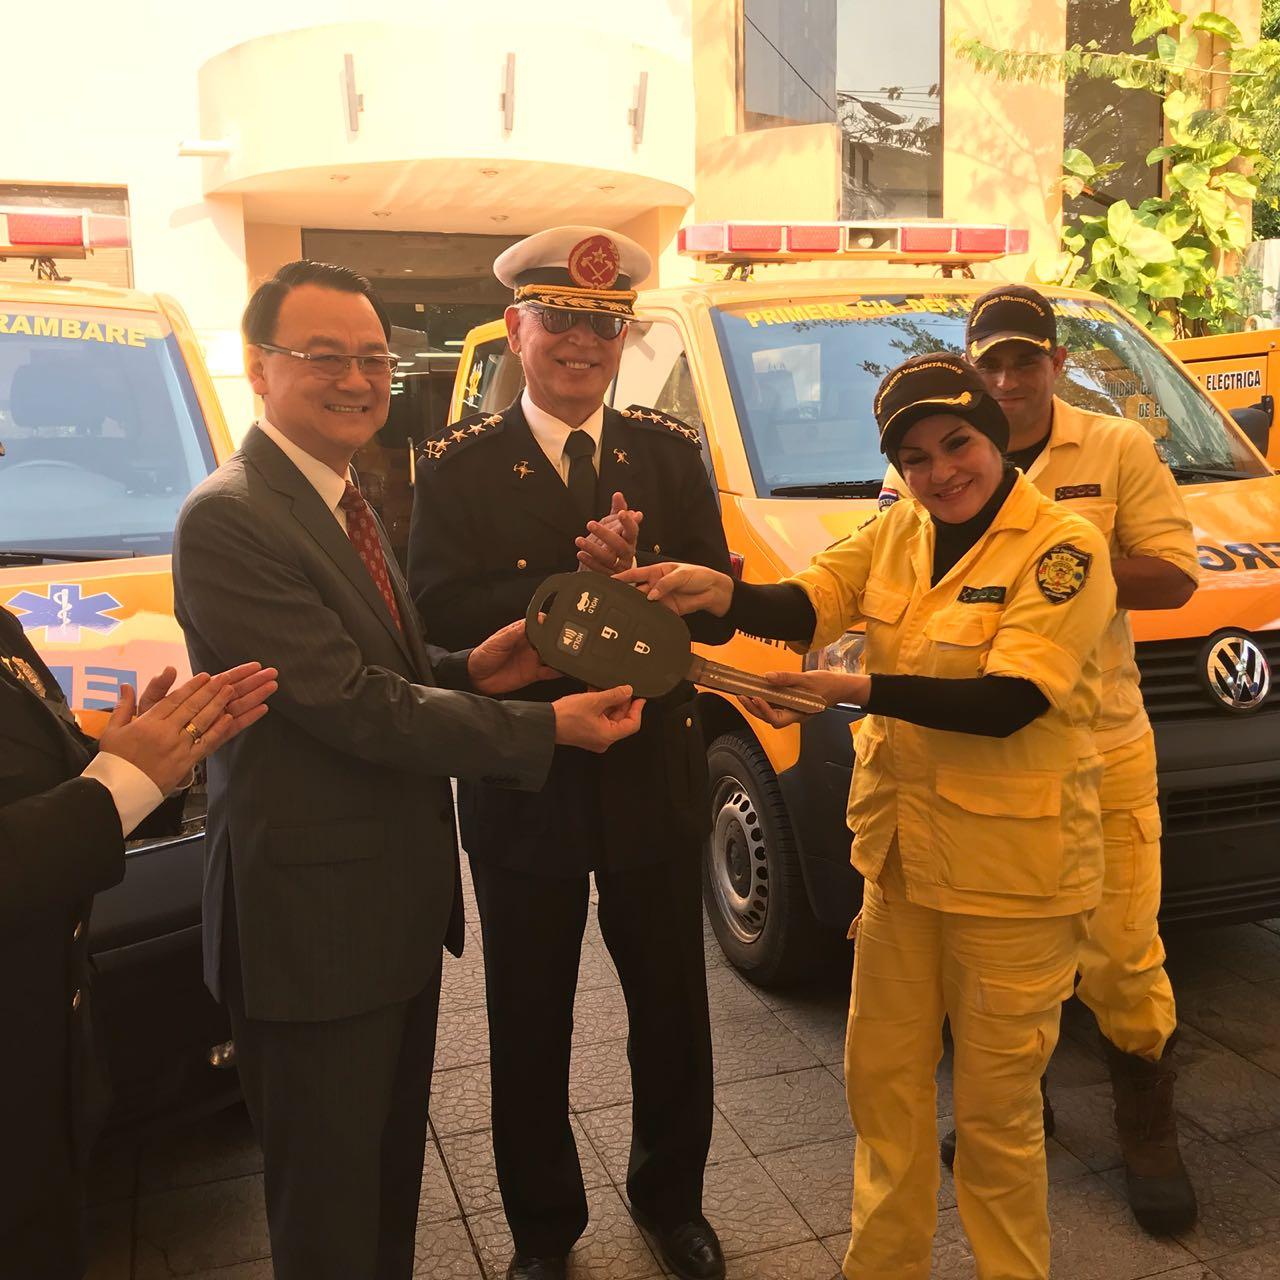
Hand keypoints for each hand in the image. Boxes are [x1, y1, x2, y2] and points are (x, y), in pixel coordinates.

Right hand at [99, 662, 278, 793]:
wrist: (120, 789)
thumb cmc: (115, 759)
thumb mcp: (113, 730)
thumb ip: (123, 706)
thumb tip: (125, 685)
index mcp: (148, 722)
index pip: (174, 700)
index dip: (191, 686)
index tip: (204, 676)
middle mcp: (165, 732)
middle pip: (192, 707)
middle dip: (209, 691)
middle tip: (224, 679)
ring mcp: (178, 747)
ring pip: (202, 721)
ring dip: (218, 704)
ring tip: (230, 691)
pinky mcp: (186, 761)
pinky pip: (206, 742)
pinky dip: (218, 729)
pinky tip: (229, 718)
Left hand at [469, 619, 558, 694]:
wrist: (476, 678)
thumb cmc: (483, 655)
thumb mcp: (496, 641)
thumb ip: (513, 633)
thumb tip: (530, 621)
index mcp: (520, 632)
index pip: (540, 623)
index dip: (549, 622)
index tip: (556, 623)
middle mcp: (530, 644)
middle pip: (550, 639)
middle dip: (559, 638)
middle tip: (565, 640)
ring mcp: (533, 659)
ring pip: (553, 654)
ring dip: (561, 654)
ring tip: (568, 654)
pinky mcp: (534, 673)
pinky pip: (550, 672)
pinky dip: (558, 671)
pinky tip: (563, 669)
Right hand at [552, 685, 645, 752]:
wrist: (545, 723)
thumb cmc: (566, 716)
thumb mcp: (594, 701)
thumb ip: (614, 695)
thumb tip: (628, 691)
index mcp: (608, 736)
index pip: (633, 724)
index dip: (638, 709)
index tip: (640, 698)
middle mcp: (603, 739)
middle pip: (621, 720)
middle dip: (622, 703)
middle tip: (622, 689)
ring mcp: (594, 736)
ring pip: (609, 717)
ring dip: (609, 702)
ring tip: (606, 688)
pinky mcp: (587, 731)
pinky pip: (599, 718)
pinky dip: (600, 706)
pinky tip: (596, 693)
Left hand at [576, 491, 641, 573]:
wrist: (614, 569)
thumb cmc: (616, 546)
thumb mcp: (618, 528)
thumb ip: (617, 511)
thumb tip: (618, 495)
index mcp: (630, 540)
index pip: (633, 530)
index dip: (628, 522)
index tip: (622, 513)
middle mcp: (627, 553)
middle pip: (620, 545)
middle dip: (605, 533)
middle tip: (591, 523)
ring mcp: (619, 566)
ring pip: (608, 558)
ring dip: (593, 548)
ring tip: (579, 540)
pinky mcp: (610, 576)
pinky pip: (600, 570)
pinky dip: (589, 561)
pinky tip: (580, 553)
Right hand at [614, 561, 733, 616]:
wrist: (715, 591)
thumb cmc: (699, 576)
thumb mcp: (682, 574)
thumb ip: (666, 583)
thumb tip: (652, 595)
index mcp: (656, 571)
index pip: (635, 574)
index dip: (622, 578)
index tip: (609, 582)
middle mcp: (656, 585)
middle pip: (637, 591)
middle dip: (627, 596)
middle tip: (616, 602)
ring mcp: (661, 599)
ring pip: (645, 604)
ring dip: (638, 608)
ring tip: (627, 613)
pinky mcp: (668, 610)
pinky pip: (656, 614)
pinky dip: (650, 617)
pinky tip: (643, 620)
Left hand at [739, 670, 868, 728]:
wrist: (840, 687)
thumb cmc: (827, 684)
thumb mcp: (807, 679)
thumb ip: (787, 678)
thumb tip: (767, 677)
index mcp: (799, 713)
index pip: (776, 719)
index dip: (764, 710)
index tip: (756, 697)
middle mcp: (793, 715)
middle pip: (769, 718)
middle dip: (754, 709)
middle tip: (741, 696)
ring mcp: (792, 711)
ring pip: (770, 713)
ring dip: (756, 706)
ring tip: (744, 694)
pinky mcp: (790, 704)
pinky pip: (775, 705)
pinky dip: (764, 700)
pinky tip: (757, 691)